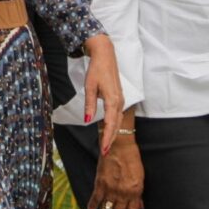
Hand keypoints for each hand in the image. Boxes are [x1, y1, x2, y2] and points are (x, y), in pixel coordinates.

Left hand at [82, 36, 124, 154]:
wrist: (105, 56)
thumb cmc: (97, 70)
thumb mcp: (89, 87)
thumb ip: (90, 105)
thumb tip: (88, 120)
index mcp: (113, 100)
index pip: (110, 123)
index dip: (107, 137)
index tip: (104, 149)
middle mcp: (120, 101)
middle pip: (116, 125)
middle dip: (110, 139)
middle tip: (105, 153)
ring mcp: (121, 100)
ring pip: (118, 121)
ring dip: (113, 133)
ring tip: (106, 145)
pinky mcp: (119, 98)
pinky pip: (118, 115)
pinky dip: (114, 125)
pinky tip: (110, 130)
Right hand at [87, 136, 142, 208]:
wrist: (120, 147)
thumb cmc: (132, 159)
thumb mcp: (140, 177)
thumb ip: (139, 193)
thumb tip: (140, 205)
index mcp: (135, 191)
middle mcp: (123, 193)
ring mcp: (111, 189)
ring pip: (106, 207)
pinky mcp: (101, 183)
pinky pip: (96, 198)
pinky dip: (93, 205)